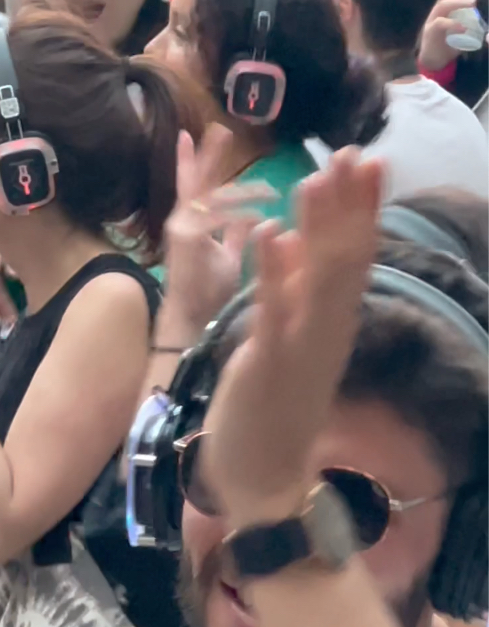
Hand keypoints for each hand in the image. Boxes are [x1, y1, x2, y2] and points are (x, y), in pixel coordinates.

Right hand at [160, 125, 274, 338]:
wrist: (189, 322)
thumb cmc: (205, 292)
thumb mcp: (227, 256)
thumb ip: (235, 233)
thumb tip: (253, 215)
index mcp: (191, 221)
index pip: (193, 184)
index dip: (192, 160)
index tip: (196, 135)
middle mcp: (182, 220)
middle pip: (195, 179)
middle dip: (207, 155)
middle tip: (221, 130)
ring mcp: (182, 228)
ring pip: (210, 195)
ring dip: (243, 190)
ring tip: (271, 190)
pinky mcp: (187, 241)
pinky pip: (216, 217)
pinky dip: (239, 214)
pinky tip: (261, 216)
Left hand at [199, 148, 383, 518]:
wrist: (261, 476)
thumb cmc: (271, 404)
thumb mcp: (283, 336)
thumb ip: (292, 290)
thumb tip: (300, 237)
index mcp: (328, 321)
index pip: (352, 254)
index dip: (360, 206)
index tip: (366, 158)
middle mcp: (326, 330)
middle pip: (346, 257)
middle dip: (349, 204)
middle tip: (354, 150)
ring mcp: (301, 347)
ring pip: (318, 278)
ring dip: (318, 225)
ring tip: (315, 176)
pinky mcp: (268, 365)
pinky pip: (274, 311)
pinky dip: (275, 271)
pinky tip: (273, 232)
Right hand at [418, 0, 478, 71]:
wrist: (434, 61)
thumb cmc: (449, 43)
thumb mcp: (461, 27)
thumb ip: (470, 18)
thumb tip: (485, 11)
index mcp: (442, 8)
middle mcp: (434, 11)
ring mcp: (430, 20)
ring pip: (442, 4)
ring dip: (459, 2)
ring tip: (473, 3)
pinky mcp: (429, 32)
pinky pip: (440, 23)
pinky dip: (452, 23)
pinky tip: (463, 27)